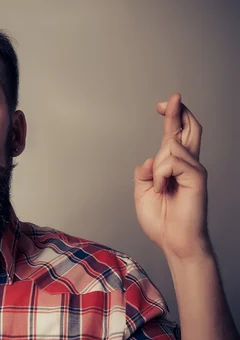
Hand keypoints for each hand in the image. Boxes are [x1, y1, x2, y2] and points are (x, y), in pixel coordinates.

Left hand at [133, 93, 209, 260]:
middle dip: (178, 111)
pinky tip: (164, 188)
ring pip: (170, 146)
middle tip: (171, 98)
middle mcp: (187, 164)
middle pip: (189, 129)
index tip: (163, 104)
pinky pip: (172, 161)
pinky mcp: (197, 177)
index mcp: (174, 167)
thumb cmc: (161, 221)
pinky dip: (161, 174)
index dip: (171, 117)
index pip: (175, 135)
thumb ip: (144, 173)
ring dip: (156, 167)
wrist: (174, 241)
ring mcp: (194, 169)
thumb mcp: (142, 192)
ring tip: (159, 188)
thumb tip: (149, 158)